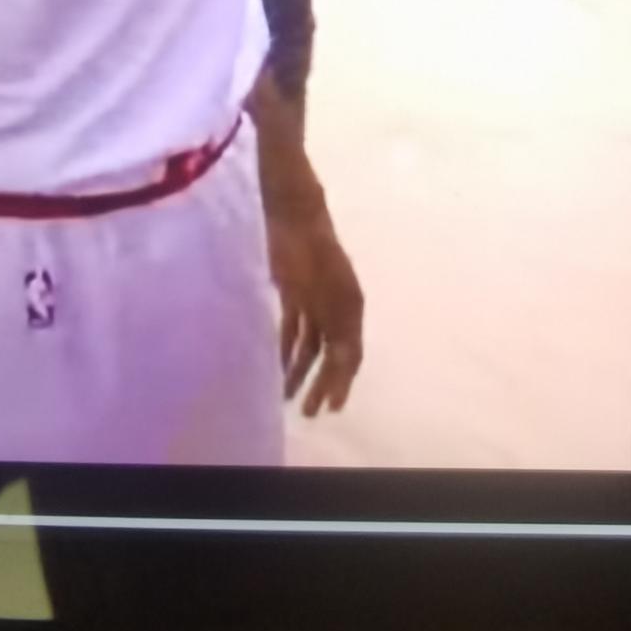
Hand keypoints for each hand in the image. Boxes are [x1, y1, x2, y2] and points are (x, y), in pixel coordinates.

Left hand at [267, 205, 364, 416]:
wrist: (295, 218)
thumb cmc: (316, 252)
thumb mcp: (333, 291)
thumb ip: (338, 327)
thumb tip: (347, 365)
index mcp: (352, 308)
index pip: (350, 354)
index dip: (342, 382)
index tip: (332, 407)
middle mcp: (336, 308)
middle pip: (330, 354)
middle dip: (321, 383)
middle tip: (309, 411)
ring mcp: (315, 301)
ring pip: (310, 345)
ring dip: (300, 371)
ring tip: (287, 396)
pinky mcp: (294, 294)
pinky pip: (293, 328)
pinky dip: (287, 348)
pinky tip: (278, 365)